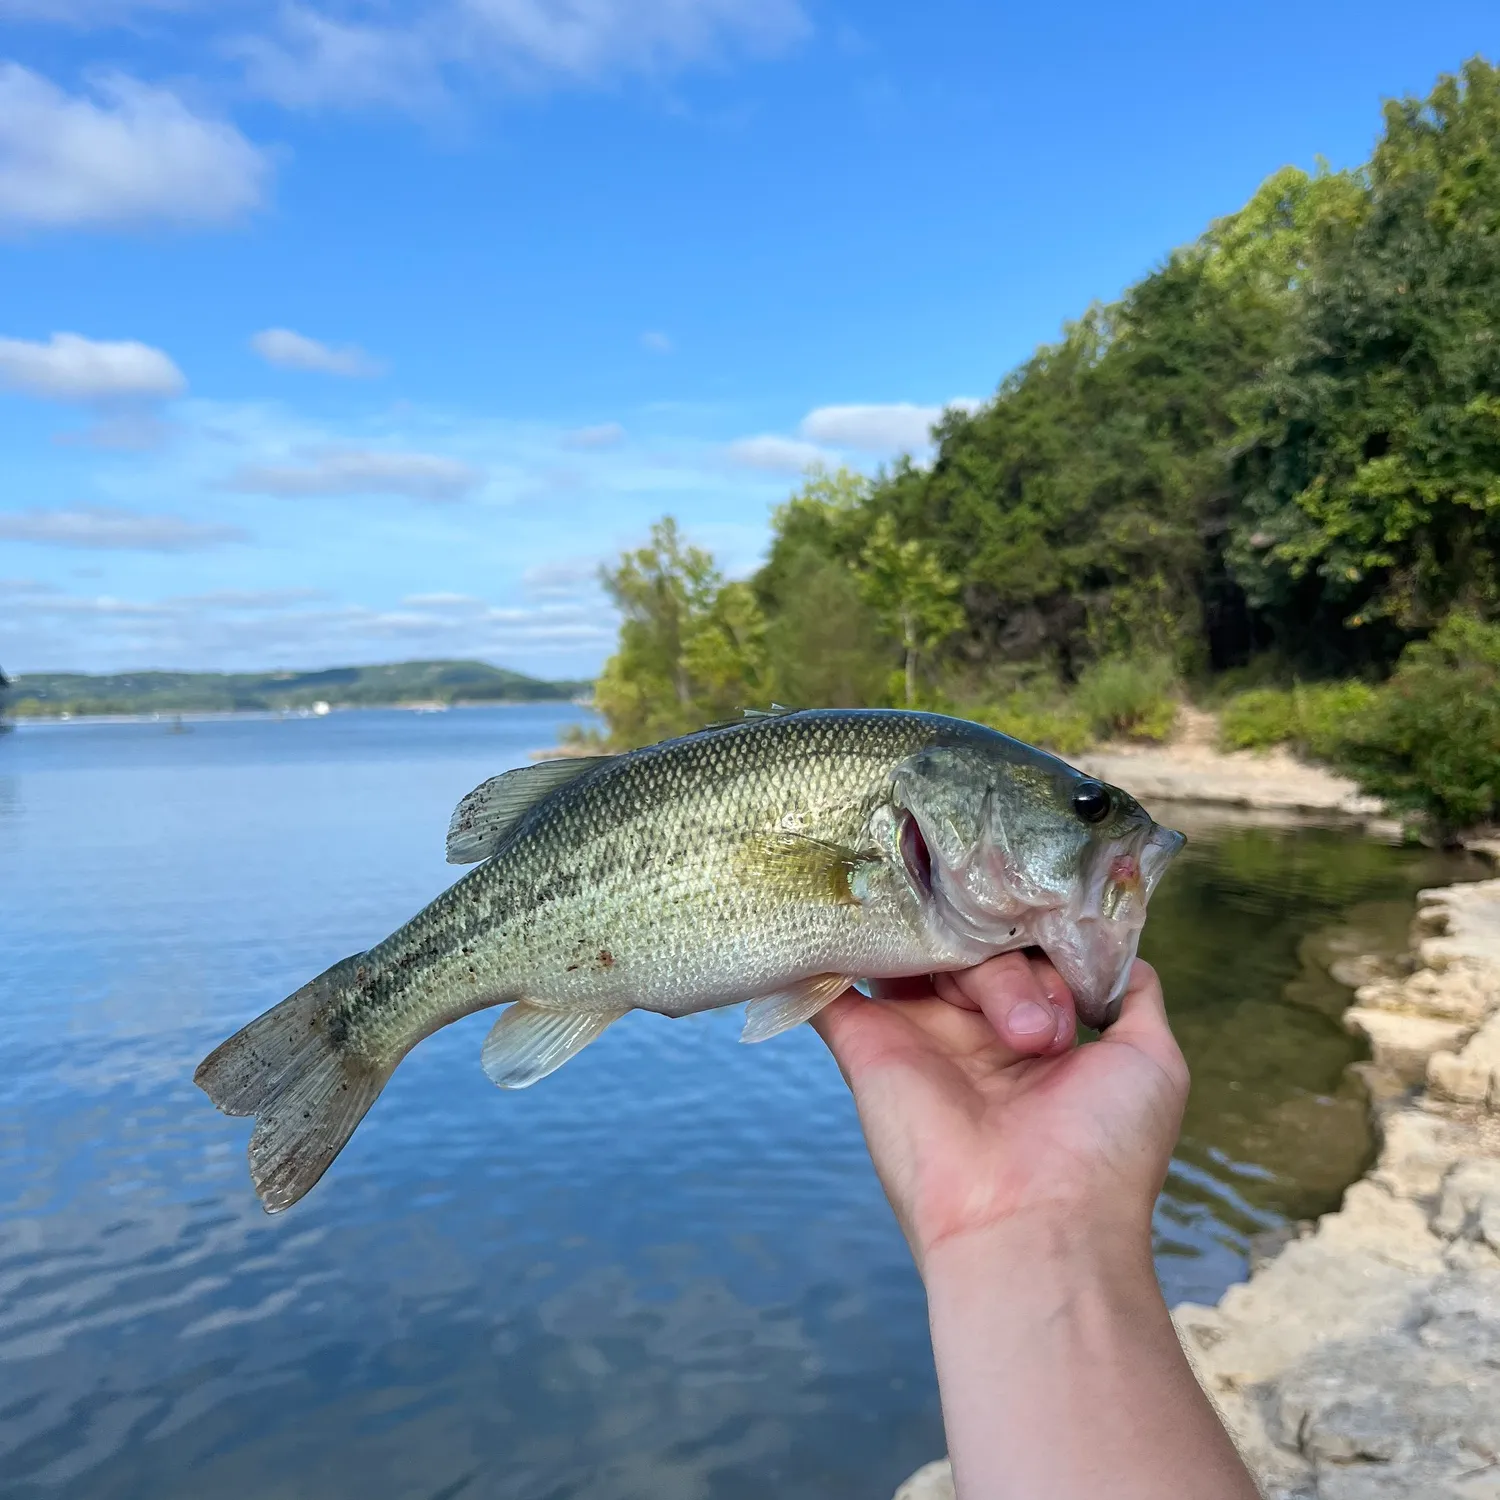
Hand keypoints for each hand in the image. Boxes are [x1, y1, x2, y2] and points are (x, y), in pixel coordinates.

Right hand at [812, 953, 1188, 1270]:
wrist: (1037, 1225)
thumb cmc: (1102, 1150)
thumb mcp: (1151, 1061)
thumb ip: (1133, 995)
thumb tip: (1107, 946)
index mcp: (1029, 1029)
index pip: (1025, 947)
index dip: (1046, 942)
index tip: (1068, 967)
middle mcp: (968, 1026)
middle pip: (977, 942)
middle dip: (1018, 971)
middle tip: (1041, 1036)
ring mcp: (913, 1031)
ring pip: (925, 947)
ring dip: (968, 970)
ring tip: (1014, 1038)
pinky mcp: (864, 1043)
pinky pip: (831, 983)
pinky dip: (829, 948)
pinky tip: (845, 919)